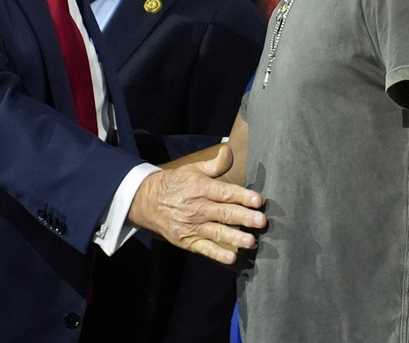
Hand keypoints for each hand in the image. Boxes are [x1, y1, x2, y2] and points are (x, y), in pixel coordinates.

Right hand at [128, 146, 265, 264]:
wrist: (147, 202)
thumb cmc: (176, 184)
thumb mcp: (193, 169)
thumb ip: (215, 164)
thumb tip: (229, 150)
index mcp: (200, 188)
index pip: (224, 192)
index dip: (242, 196)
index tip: (258, 200)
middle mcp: (197, 207)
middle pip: (224, 213)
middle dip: (244, 217)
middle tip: (261, 221)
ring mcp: (192, 226)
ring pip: (217, 232)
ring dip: (234, 237)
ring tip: (251, 241)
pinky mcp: (188, 240)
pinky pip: (205, 248)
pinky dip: (217, 254)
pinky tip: (231, 257)